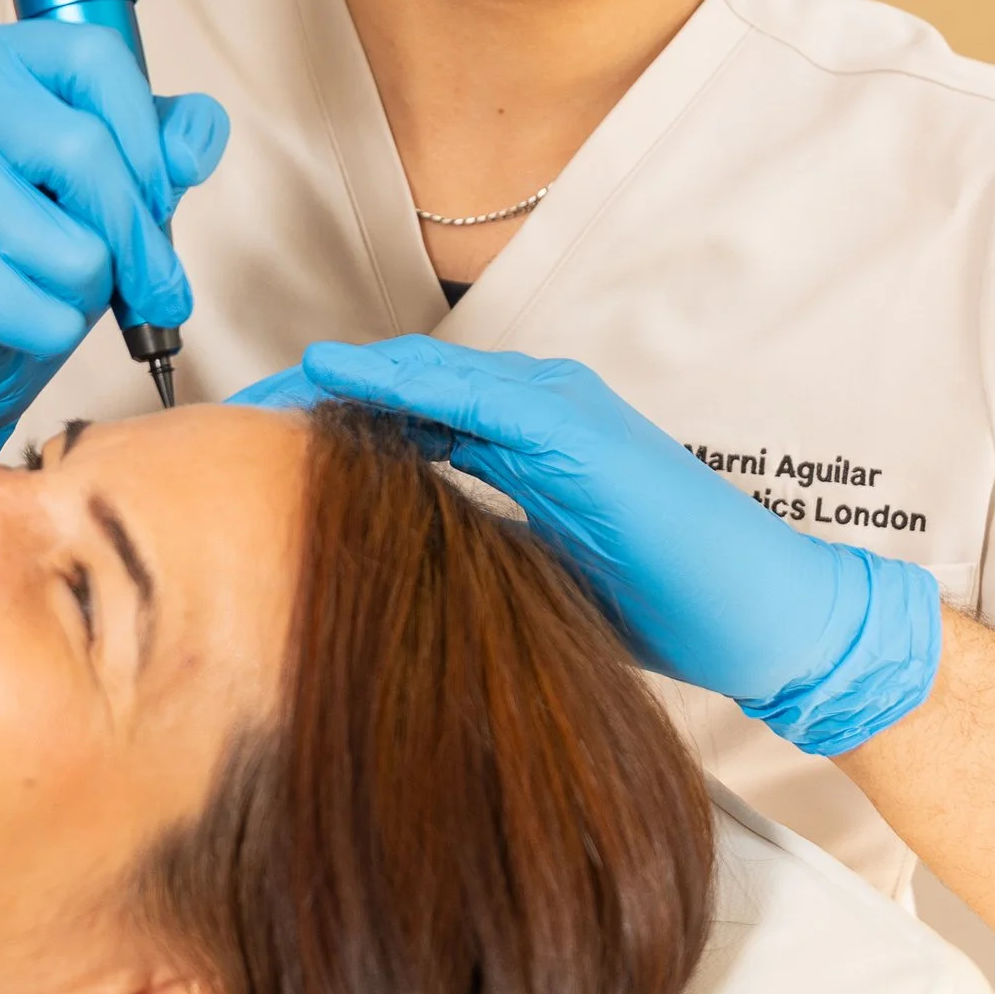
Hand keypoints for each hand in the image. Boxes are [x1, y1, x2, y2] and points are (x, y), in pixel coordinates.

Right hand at [0, 24, 228, 475]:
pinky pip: (44, 310)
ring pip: (74, 245)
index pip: (94, 56)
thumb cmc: (29, 244)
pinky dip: (56, 331)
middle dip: (139, 235)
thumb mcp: (106, 173)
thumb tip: (188, 156)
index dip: (148, 133)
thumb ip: (165, 137)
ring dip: (91, 288)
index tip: (167, 193)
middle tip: (160, 288)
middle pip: (86, 152)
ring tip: (54, 288)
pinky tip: (21, 321)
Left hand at [235, 336, 939, 755]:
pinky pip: (476, 397)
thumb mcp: (543, 575)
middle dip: (312, 400)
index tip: (247, 451)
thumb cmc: (671, 603)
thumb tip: (386, 582)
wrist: (770, 615)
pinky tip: (344, 382)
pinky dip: (405, 383)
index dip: (326, 428)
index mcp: (527, 443)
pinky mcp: (581, 434)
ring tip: (259, 395)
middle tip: (224, 420)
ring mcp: (562, 412)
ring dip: (340, 382)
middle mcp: (540, 411)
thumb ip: (475, 553)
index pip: (405, 420)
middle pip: (401, 387)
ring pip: (426, 378)